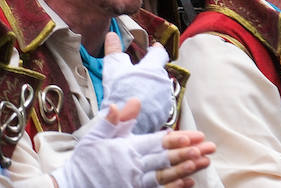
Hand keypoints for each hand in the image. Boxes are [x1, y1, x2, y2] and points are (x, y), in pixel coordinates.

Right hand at [53, 99, 214, 187]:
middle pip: (165, 159)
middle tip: (208, 147)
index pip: (155, 143)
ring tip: (203, 162)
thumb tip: (133, 101)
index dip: (176, 140)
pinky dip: (175, 187)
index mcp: (125, 150)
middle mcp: (134, 167)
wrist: (72, 186)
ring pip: (166, 175)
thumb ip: (115, 120)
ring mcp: (136, 184)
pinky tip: (189, 182)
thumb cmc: (84, 161)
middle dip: (188, 153)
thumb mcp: (95, 137)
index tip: (193, 136)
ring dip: (186, 169)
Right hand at [102, 32, 173, 133]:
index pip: (160, 53)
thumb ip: (113, 49)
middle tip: (138, 73)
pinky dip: (151, 103)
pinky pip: (159, 104)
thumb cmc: (120, 92)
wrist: (125, 122)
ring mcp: (166, 100)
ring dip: (152, 88)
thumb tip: (112, 35)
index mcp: (153, 68)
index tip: (154, 47)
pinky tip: (140, 106)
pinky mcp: (164, 114)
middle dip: (150, 72)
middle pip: (159, 72)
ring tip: (137, 92)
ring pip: (160, 89)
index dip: (156, 49)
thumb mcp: (113, 67)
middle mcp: (164, 82)